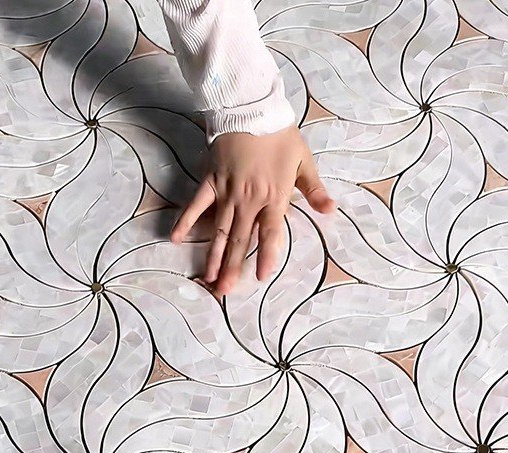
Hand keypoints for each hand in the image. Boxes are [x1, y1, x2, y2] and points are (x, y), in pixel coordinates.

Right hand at [170, 126, 334, 294]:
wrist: (251, 107)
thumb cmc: (280, 135)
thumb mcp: (303, 160)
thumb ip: (314, 190)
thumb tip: (331, 211)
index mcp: (273, 196)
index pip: (270, 232)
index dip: (265, 255)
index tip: (260, 276)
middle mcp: (248, 199)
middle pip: (240, 239)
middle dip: (232, 266)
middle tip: (224, 291)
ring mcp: (227, 192)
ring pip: (219, 229)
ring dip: (212, 255)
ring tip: (207, 277)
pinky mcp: (210, 181)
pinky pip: (196, 204)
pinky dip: (186, 221)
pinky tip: (176, 239)